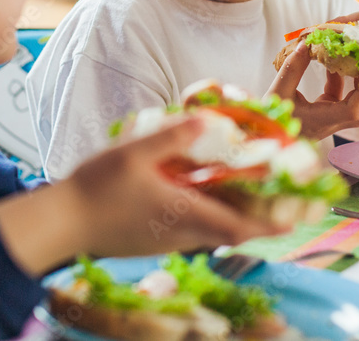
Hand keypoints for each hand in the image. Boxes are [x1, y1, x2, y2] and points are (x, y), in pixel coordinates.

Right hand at [65, 118, 285, 256]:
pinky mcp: (154, 241)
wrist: (62, 223)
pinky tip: (201, 195)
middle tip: (280, 202)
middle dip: (259, 218)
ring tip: (247, 194)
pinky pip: (193, 231)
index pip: (238, 225)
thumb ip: (171, 136)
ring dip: (233, 216)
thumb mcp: (132, 153)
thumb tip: (208, 118)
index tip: (296, 216)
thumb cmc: (95, 188)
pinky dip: (208, 216)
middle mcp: (181, 233)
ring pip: (212, 232)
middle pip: (232, 231)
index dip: (270, 221)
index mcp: (182, 213)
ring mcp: (167, 240)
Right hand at [268, 41, 358, 139]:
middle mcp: (334, 122)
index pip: (354, 110)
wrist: (265, 134)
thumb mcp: (278, 92)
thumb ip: (292, 68)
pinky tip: (344, 62)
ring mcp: (334, 118)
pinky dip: (351, 80)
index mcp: (323, 120)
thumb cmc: (269, 116)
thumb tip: (308, 43)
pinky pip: (348, 96)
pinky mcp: (330, 112)